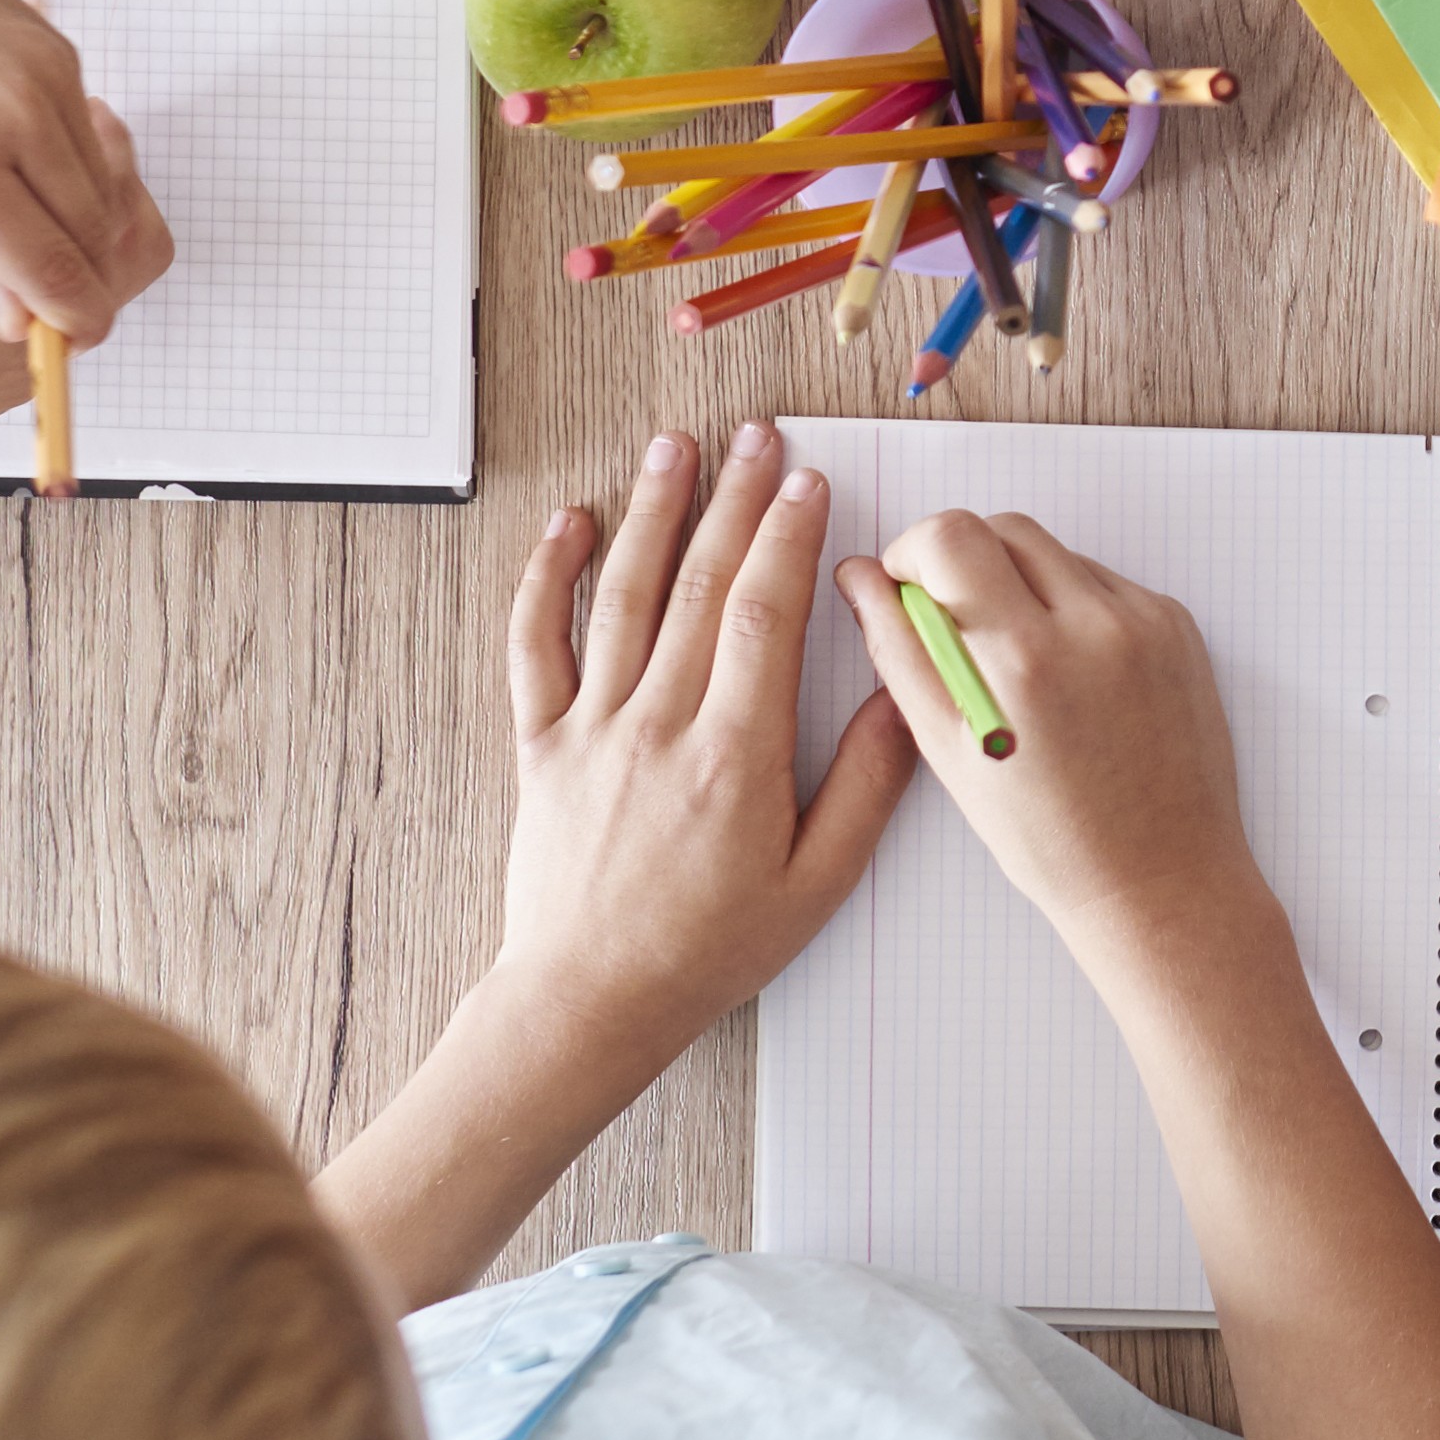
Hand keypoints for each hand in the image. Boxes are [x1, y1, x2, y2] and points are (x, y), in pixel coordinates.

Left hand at [0, 0, 175, 342]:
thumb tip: (20, 319)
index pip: (52, 269)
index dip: (73, 317)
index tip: (74, 341)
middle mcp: (16, 116)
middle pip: (92, 229)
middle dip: (82, 274)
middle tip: (53, 300)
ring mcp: (43, 72)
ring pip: (101, 178)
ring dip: (81, 218)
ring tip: (34, 237)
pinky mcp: (52, 42)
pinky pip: (86, 125)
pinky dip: (71, 161)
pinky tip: (24, 170)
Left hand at [489, 427, 926, 1066]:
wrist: (588, 1002)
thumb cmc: (706, 953)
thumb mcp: (816, 884)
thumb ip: (865, 786)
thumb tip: (903, 702)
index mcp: (732, 757)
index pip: (764, 615)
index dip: (788, 538)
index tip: (809, 484)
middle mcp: (656, 727)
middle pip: (699, 585)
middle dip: (734, 500)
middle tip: (758, 437)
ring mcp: (591, 730)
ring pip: (621, 596)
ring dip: (652, 512)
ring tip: (675, 448)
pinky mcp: (542, 746)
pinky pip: (536, 646)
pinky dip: (548, 579)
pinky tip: (568, 526)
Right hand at [840, 507, 1271, 979]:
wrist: (1161, 879)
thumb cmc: (1048, 838)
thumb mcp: (949, 753)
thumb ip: (899, 652)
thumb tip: (860, 578)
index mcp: (1025, 657)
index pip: (950, 536)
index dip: (912, 551)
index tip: (905, 587)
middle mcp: (1093, 623)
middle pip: (1003, 528)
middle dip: (963, 562)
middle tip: (957, 631)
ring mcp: (1146, 620)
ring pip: (1055, 552)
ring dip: (1020, 584)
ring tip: (1018, 667)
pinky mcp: (1178, 625)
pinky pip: (1104, 582)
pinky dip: (1072, 608)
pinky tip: (1069, 677)